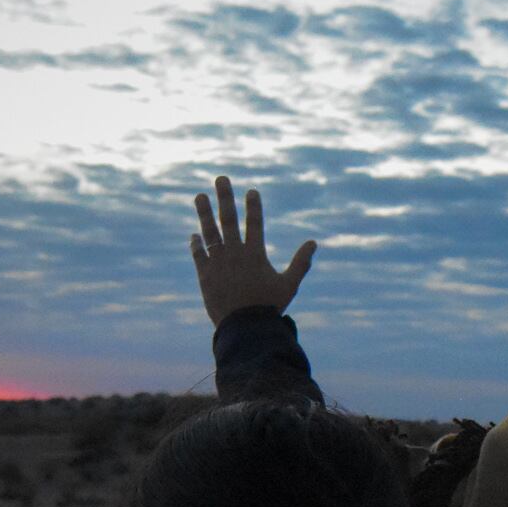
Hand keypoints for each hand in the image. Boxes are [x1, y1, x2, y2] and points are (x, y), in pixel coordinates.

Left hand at [188, 175, 316, 324]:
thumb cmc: (269, 306)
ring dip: (204, 213)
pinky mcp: (204, 275)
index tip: (251, 191)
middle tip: (220, 179)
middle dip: (225, 197)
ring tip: (199, 196)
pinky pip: (198, 254)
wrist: (245, 327)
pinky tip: (194, 235)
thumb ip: (301, 262)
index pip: (254, 223)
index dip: (253, 206)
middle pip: (228, 219)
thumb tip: (313, 242)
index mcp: (255, 254)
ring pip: (209, 232)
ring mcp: (218, 263)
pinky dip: (196, 243)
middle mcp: (235, 253)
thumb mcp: (290, 285)